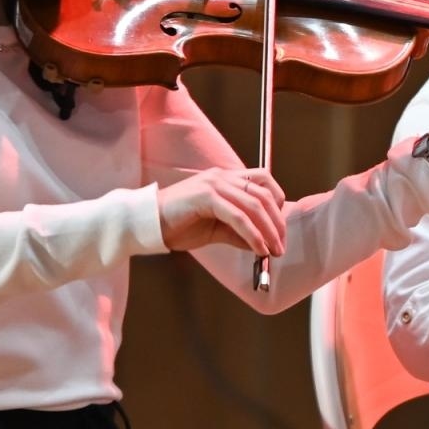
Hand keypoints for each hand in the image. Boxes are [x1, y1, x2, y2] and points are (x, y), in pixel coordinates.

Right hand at [156, 167, 285, 256]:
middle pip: (264, 194)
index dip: (277, 202)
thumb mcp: (215, 229)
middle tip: (281, 245)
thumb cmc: (178, 224)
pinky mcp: (207, 197)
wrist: (147, 224)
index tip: (279, 227)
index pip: (263, 181)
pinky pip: (239, 217)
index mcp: (225, 178)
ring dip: (269, 231)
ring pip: (255, 205)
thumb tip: (262, 245)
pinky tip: (259, 249)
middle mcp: (222, 176)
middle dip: (277, 222)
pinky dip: (253, 235)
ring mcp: (214, 184)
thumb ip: (238, 232)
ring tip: (274, 251)